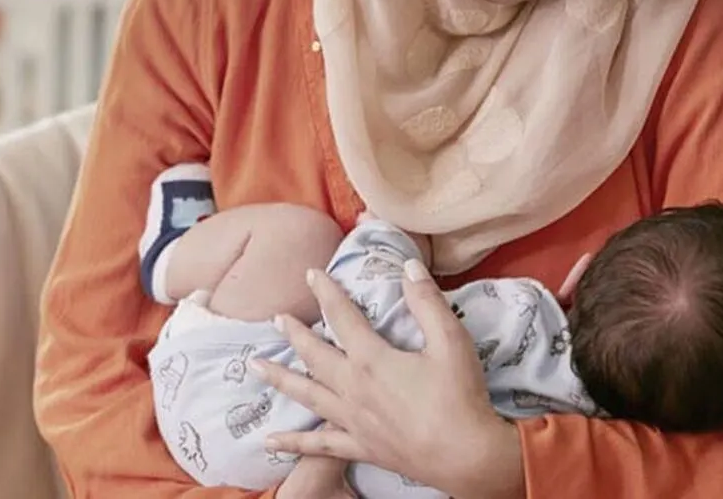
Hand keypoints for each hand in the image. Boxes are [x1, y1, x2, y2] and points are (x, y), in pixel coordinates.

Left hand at [252, 261, 524, 498]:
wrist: (466, 456)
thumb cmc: (459, 396)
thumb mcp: (450, 340)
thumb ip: (426, 301)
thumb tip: (408, 265)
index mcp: (371, 358)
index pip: (342, 316)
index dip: (326, 292)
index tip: (311, 274)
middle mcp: (352, 388)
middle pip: (314, 355)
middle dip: (294, 333)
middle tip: (276, 319)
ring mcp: (352, 420)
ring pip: (306, 395)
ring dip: (280, 378)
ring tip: (255, 367)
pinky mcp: (360, 447)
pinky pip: (318, 445)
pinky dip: (292, 443)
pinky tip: (270, 441)